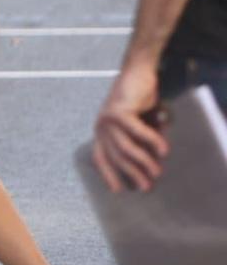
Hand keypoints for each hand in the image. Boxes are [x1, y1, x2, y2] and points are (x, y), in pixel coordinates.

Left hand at [92, 56, 167, 190]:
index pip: (101, 158)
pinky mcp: (119, 111)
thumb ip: (141, 142)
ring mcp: (107, 119)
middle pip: (116, 157)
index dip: (108, 175)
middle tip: (147, 186)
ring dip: (144, 162)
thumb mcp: (139, 124)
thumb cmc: (139, 100)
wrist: (137, 73)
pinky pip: (138, 132)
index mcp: (101, 131)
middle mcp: (100, 126)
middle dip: (133, 174)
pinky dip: (153, 142)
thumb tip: (152, 163)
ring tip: (157, 172)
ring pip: (127, 148)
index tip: (118, 191)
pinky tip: (164, 150)